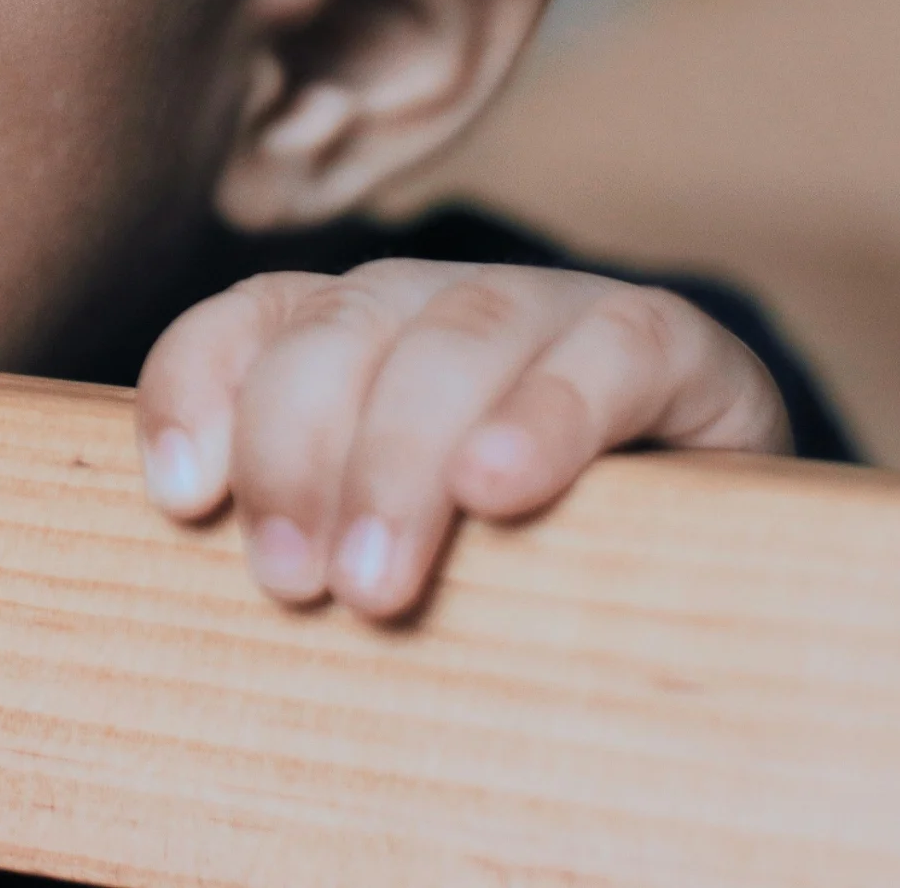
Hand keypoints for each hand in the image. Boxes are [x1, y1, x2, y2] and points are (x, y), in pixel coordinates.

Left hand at [135, 259, 789, 618]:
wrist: (721, 551)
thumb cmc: (515, 567)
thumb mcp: (392, 547)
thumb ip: (308, 538)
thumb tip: (202, 598)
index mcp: (350, 333)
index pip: (247, 322)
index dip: (196, 389)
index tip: (178, 499)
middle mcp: (434, 300)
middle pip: (336, 334)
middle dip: (294, 454)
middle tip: (290, 585)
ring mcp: (551, 306)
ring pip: (452, 341)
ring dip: (399, 458)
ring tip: (374, 581)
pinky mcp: (666, 342)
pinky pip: (605, 354)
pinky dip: (546, 416)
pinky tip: (497, 488)